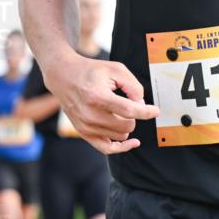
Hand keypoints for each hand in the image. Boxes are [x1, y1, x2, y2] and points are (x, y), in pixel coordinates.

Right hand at [44, 53, 159, 153]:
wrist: (63, 76)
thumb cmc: (90, 71)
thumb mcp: (116, 69)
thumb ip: (133, 86)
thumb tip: (141, 106)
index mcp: (98, 97)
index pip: (130, 111)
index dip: (147, 112)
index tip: (156, 111)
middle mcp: (90, 115)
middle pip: (127, 126)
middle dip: (134, 115)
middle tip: (128, 103)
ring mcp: (85, 126)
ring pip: (121, 135)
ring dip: (125, 124)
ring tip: (118, 111)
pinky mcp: (83, 132)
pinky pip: (107, 148)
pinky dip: (121, 147)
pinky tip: (132, 142)